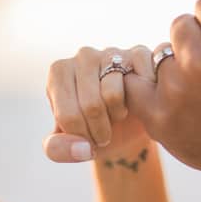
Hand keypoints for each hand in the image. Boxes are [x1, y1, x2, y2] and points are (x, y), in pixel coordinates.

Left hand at [44, 45, 154, 162]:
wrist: (126, 124)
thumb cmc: (92, 130)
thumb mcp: (69, 144)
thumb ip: (58, 149)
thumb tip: (83, 148)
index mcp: (59, 72)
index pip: (68, 115)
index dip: (82, 138)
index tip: (88, 140)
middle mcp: (83, 55)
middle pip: (91, 105)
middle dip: (101, 132)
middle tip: (105, 134)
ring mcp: (112, 52)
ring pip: (113, 94)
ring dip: (119, 116)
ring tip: (118, 114)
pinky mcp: (139, 54)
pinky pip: (139, 81)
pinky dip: (142, 101)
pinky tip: (138, 104)